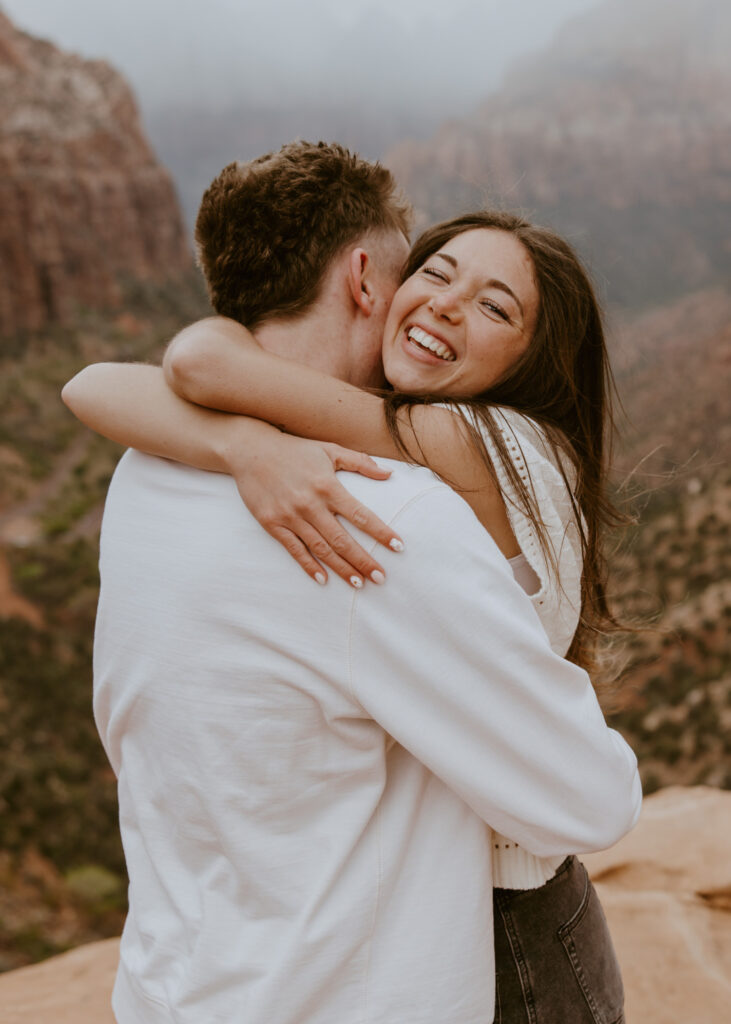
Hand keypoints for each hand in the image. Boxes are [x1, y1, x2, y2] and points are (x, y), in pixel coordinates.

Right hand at [229, 435, 403, 586]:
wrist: (250, 450)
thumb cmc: (294, 450)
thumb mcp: (329, 449)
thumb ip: (360, 463)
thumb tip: (389, 474)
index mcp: (328, 486)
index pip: (361, 515)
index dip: (381, 532)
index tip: (398, 546)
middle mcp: (310, 504)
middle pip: (342, 539)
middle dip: (364, 560)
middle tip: (381, 578)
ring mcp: (290, 516)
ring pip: (321, 549)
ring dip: (341, 568)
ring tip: (359, 583)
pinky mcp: (272, 524)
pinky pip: (294, 550)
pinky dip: (309, 566)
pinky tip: (323, 579)